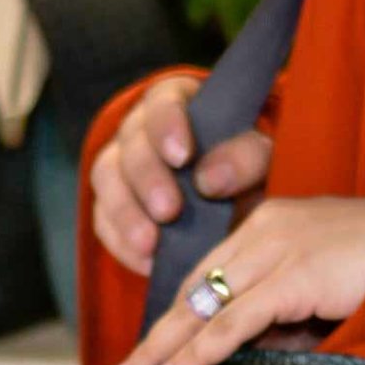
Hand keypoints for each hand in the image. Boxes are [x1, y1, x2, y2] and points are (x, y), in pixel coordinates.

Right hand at [90, 74, 272, 274]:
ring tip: (151, 243)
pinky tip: (145, 260)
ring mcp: (120, 168)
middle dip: (148, 179)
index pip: (162, 103)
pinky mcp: (111, 207)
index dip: (167, 127)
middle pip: (131, 145)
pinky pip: (104, 221)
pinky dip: (122, 242)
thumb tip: (211, 179)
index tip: (182, 156)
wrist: (234, 209)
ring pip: (108, 180)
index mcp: (176, 105)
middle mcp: (140, 130)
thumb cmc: (247, 171)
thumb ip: (247, 158)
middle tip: (168, 210)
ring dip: (127, 213)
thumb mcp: (260, 158)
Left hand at [106, 196, 364, 364]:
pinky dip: (199, 352)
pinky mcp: (294, 274)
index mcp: (271, 225)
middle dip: (157, 334)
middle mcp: (266, 228)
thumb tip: (252, 353)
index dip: (178, 316)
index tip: (153, 349)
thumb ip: (287, 316)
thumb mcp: (325, 291)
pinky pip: (233, 322)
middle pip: (195, 288)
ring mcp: (278, 248)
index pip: (210, 274)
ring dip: (165, 348)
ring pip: (205, 306)